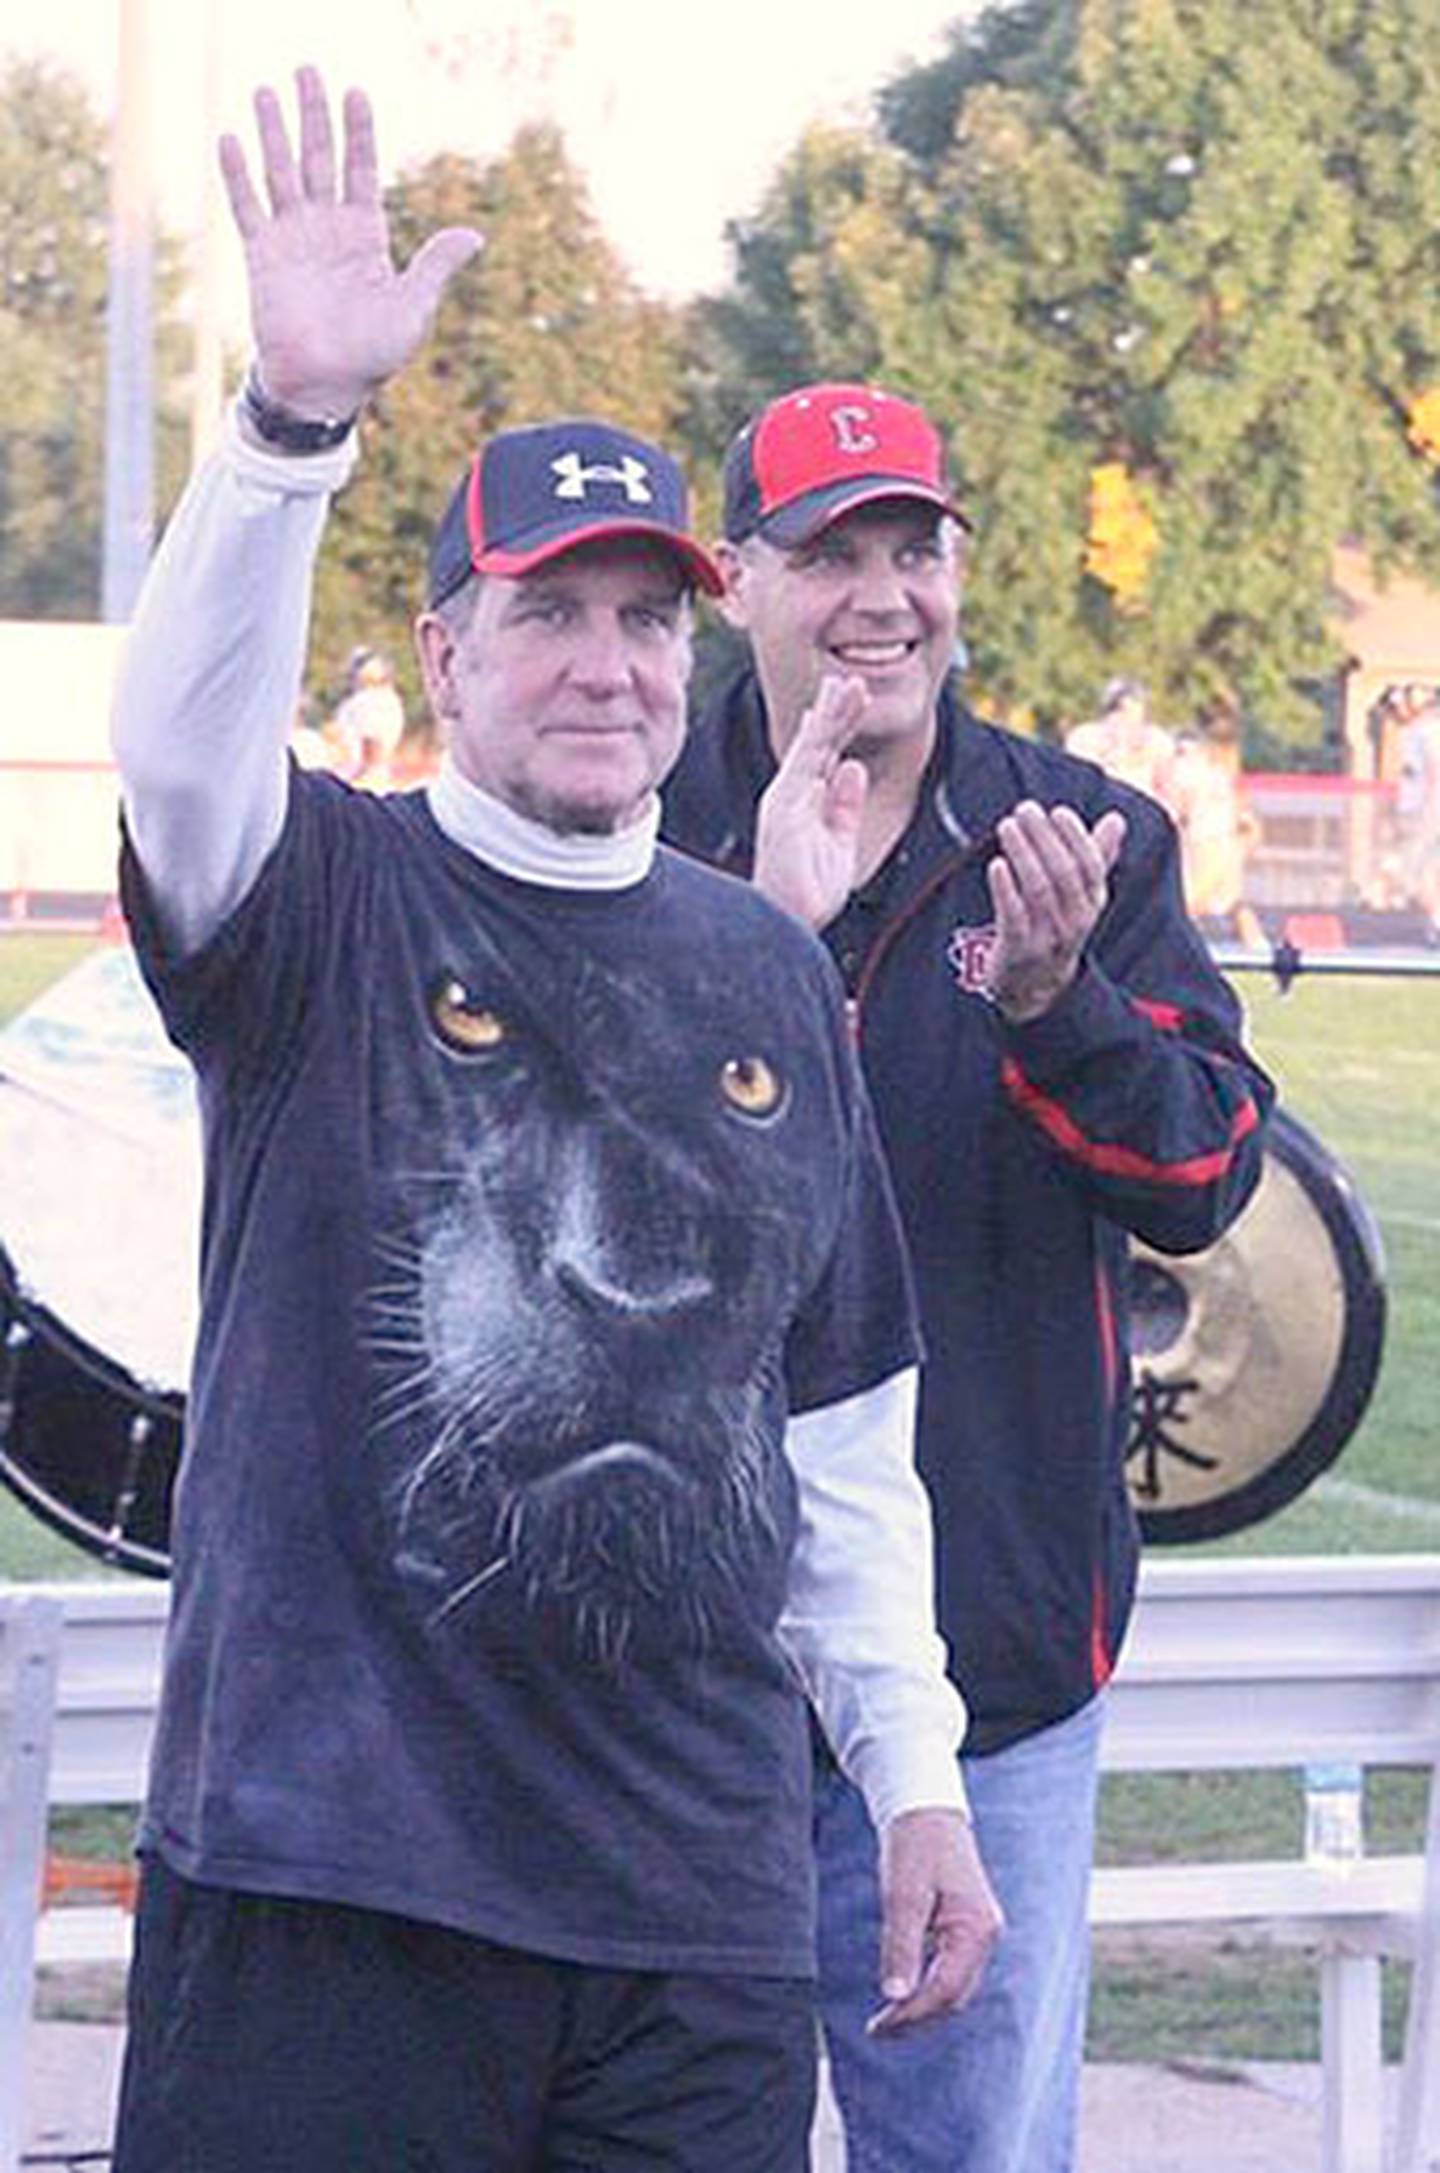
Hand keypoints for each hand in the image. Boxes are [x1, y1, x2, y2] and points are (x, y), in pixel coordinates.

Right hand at [219, 66, 481, 417]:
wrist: (325, 388)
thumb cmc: (372, 357)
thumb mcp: (413, 308)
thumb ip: (436, 266)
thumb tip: (474, 236)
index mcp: (366, 236)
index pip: (361, 169)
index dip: (358, 133)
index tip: (355, 93)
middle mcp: (328, 229)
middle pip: (318, 157)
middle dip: (312, 115)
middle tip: (306, 70)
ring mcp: (294, 239)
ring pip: (281, 172)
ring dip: (273, 132)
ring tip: (265, 91)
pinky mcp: (263, 256)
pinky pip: (249, 206)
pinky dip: (238, 174)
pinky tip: (232, 139)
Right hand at [752, 675, 869, 929]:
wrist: (789, 922)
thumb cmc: (809, 896)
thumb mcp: (840, 845)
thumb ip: (846, 807)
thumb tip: (855, 767)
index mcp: (803, 806)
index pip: (822, 759)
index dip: (836, 729)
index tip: (846, 702)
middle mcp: (791, 795)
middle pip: (817, 745)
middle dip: (835, 712)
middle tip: (852, 681)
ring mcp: (786, 796)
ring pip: (813, 743)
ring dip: (833, 711)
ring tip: (852, 684)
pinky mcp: (785, 801)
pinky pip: (808, 756)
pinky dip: (822, 729)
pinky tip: (834, 707)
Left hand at [867, 1806, 1003, 2036]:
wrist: (926, 1811)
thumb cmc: (914, 1846)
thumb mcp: (902, 1893)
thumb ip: (901, 1945)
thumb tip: (894, 1996)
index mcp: (976, 1929)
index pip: (945, 1990)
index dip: (911, 2015)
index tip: (878, 2028)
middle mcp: (985, 1936)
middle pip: (954, 1996)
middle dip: (917, 2017)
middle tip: (878, 2030)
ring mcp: (979, 1933)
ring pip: (954, 1988)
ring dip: (922, 2007)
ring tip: (887, 2020)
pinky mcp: (967, 1930)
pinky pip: (951, 1971)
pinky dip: (928, 1988)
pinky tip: (904, 1993)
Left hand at [986, 801, 1126, 1022]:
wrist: (1035, 987)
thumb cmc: (1056, 926)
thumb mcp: (1081, 896)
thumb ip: (1097, 856)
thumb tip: (1117, 819)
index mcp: (1092, 903)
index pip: (1090, 865)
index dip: (1075, 837)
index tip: (1056, 811)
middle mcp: (1075, 921)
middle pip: (1063, 873)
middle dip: (1044, 838)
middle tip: (1024, 809)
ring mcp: (1047, 938)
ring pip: (1039, 891)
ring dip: (1023, 854)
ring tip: (1007, 826)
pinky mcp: (1018, 951)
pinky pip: (1014, 918)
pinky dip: (1005, 890)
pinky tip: (996, 864)